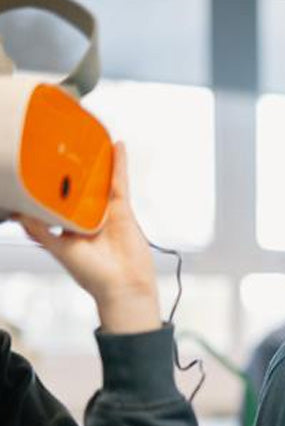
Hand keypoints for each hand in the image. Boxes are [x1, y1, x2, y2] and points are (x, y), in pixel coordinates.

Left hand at [17, 141, 161, 333]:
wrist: (122, 286)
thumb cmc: (92, 275)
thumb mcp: (57, 249)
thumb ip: (39, 231)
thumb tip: (20, 212)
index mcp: (69, 227)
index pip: (57, 200)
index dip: (50, 184)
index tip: (39, 168)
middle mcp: (87, 217)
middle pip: (78, 186)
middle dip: (72, 169)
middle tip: (63, 146)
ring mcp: (106, 212)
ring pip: (98, 180)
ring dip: (96, 161)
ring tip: (89, 138)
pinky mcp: (122, 210)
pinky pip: (119, 182)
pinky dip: (119, 164)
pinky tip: (117, 147)